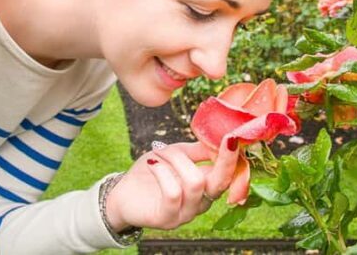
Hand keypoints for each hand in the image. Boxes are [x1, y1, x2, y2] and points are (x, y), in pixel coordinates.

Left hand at [104, 135, 238, 230]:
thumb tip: (221, 137)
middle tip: (225, 138)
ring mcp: (186, 214)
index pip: (229, 174)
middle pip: (221, 182)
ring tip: (159, 154)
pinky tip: (152, 163)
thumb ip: (198, 150)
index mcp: (207, 186)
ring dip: (175, 159)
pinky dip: (161, 170)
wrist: (122, 193)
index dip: (233, 157)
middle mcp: (201, 202)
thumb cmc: (152, 170)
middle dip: (225, 160)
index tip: (233, 136)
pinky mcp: (167, 219)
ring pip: (195, 181)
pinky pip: (172, 192)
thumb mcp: (176, 154)